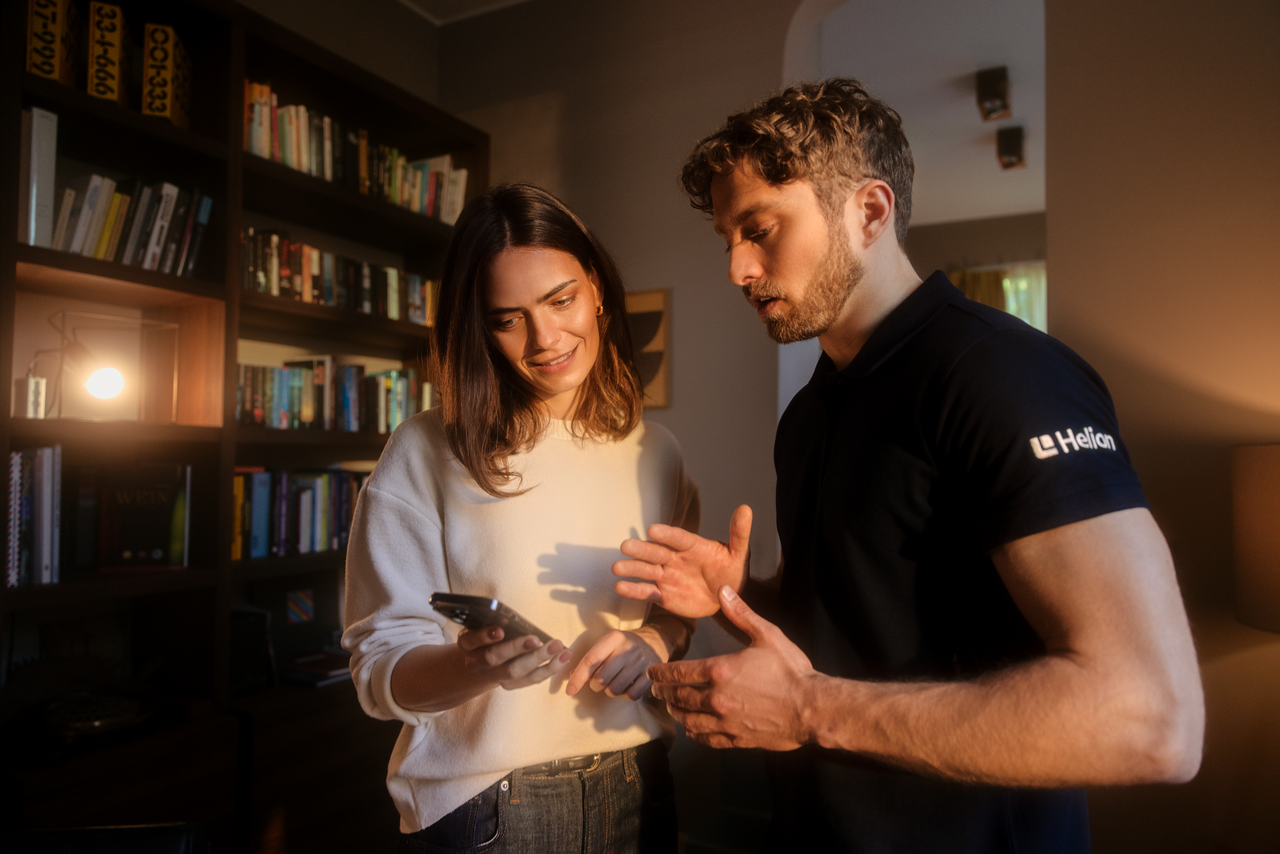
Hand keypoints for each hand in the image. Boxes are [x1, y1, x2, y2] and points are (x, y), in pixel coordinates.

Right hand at [458, 626, 572, 690]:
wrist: (481, 665)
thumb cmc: (486, 636)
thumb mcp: (483, 625)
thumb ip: (493, 621)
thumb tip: (508, 618)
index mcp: (467, 644)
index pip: (471, 640)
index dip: (485, 636)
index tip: (500, 631)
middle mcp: (476, 663)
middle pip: (495, 658)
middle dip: (517, 648)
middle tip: (536, 640)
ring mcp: (494, 677)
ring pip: (515, 672)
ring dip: (539, 660)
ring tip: (559, 648)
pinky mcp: (510, 685)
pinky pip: (530, 679)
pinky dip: (549, 669)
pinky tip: (563, 657)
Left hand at [564, 626, 669, 699]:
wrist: (655, 640)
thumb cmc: (624, 644)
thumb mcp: (607, 644)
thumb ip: (590, 659)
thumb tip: (572, 677)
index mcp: (613, 638)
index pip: (591, 660)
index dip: (578, 677)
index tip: (569, 690)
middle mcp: (628, 649)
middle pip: (601, 679)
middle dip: (595, 685)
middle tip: (598, 681)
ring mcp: (641, 662)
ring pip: (614, 690)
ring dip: (609, 691)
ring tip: (613, 682)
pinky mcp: (650, 675)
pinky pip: (630, 695)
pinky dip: (623, 696)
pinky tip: (625, 687)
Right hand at [612, 505, 752, 617]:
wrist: (726, 597)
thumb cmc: (730, 571)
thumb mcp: (739, 553)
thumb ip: (739, 532)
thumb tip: (746, 508)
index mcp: (692, 547)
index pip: (678, 538)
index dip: (667, 534)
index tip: (652, 529)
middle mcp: (675, 559)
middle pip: (656, 553)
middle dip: (641, 550)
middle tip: (625, 546)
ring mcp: (667, 577)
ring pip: (647, 571)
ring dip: (632, 569)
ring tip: (616, 568)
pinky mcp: (664, 595)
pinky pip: (647, 592)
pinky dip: (634, 590)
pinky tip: (619, 587)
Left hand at [647, 586, 816, 749]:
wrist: (811, 708)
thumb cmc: (791, 671)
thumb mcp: (767, 635)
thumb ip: (741, 614)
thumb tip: (723, 591)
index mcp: (719, 670)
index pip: (680, 672)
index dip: (662, 672)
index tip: (652, 672)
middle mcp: (716, 698)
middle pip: (679, 696)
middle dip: (664, 692)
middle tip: (655, 690)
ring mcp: (725, 721)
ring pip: (689, 719)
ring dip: (676, 712)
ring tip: (671, 707)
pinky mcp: (737, 738)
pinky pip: (707, 739)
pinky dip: (695, 734)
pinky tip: (692, 731)